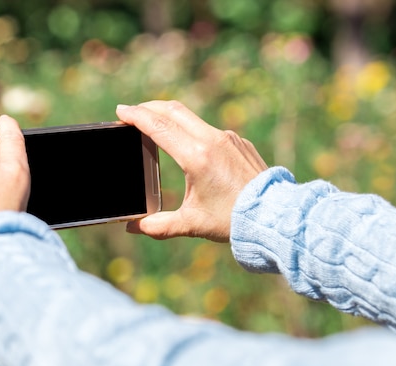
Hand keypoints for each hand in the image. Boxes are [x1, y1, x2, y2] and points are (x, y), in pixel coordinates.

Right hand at [116, 100, 266, 241]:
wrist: (274, 216)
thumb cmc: (232, 220)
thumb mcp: (191, 223)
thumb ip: (159, 225)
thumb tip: (133, 228)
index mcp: (196, 156)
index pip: (158, 126)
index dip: (136, 116)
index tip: (121, 110)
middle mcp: (212, 140)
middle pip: (173, 110)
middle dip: (149, 107)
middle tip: (132, 112)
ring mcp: (227, 138)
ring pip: (191, 117)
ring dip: (169, 116)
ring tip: (155, 124)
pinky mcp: (238, 142)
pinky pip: (209, 129)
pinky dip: (190, 129)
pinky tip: (186, 143)